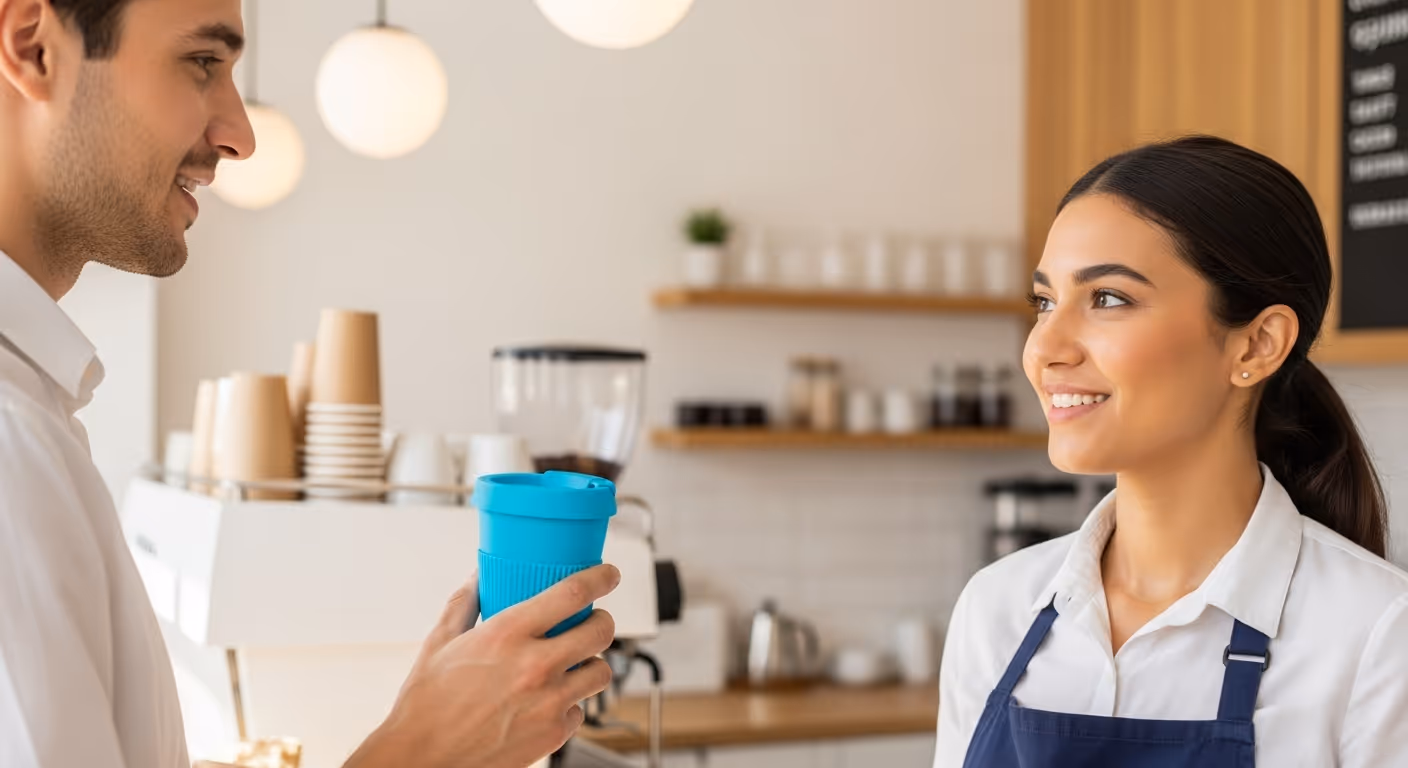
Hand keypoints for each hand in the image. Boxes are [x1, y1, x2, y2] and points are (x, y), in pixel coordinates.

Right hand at [344, 565, 620, 767]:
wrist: (423, 760)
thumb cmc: (426, 703)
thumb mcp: (440, 642)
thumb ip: (465, 602)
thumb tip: (480, 574)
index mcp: (507, 634)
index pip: (573, 593)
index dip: (601, 577)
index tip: (608, 574)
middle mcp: (535, 666)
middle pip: (601, 630)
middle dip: (602, 620)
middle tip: (592, 621)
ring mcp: (549, 702)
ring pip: (602, 671)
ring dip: (592, 663)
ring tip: (573, 664)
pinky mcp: (553, 734)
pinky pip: (581, 709)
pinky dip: (571, 703)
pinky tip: (549, 700)